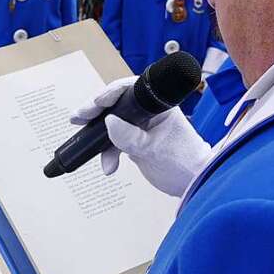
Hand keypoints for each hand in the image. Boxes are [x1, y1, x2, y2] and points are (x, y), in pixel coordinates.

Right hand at [72, 77, 211, 196]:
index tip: (97, 103)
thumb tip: (108, 122)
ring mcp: (141, 126)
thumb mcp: (155, 149)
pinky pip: (115, 141)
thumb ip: (130, 136)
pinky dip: (108, 152)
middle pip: (117, 104)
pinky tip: (109, 164)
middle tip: (79, 117)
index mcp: (159, 105)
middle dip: (96, 112)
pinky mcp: (135, 140)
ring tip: (88, 145)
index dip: (111, 94)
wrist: (194, 184)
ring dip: (99, 137)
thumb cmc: (186, 163)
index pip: (130, 90)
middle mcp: (148, 112)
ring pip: (113, 124)